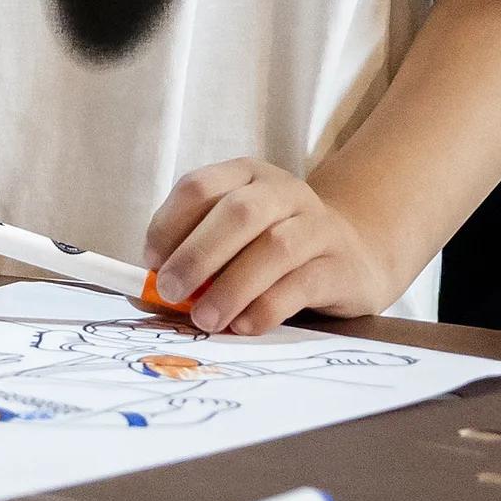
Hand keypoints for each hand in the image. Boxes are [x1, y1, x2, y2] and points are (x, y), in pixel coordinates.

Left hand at [147, 159, 405, 336]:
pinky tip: (243, 325)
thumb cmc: (275, 252)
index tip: (151, 262)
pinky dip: (266, 307)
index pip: (199, 187)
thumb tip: (143, 296)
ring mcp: (317, 225)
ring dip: (231, 286)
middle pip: (237, 213)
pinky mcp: (341, 265)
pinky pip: (301, 283)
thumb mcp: (234, 241)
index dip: (169, 223)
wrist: (357, 255)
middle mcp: (283, 191)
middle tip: (170, 291)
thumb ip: (194, 259)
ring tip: (205, 318)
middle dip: (197, 254)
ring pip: (273, 247)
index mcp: (245, 175)